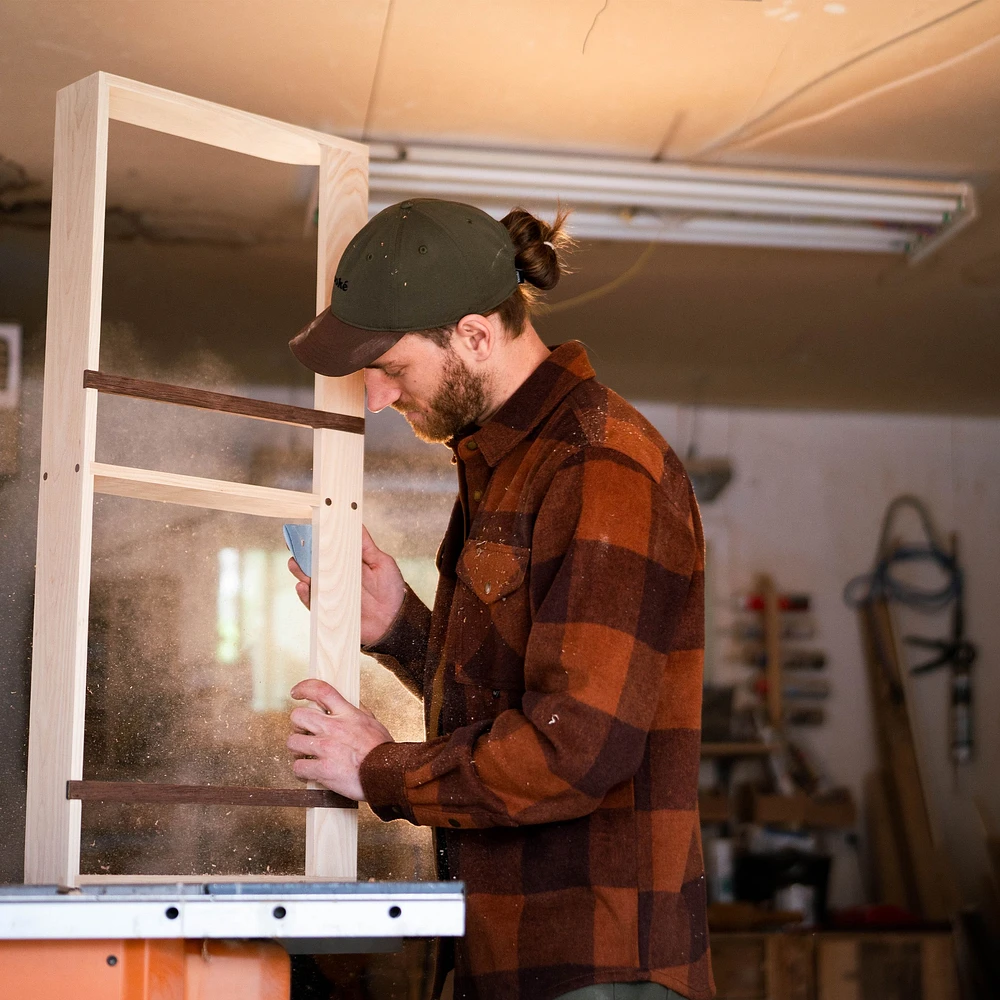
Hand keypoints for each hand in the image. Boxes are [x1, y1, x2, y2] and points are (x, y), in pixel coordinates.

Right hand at [287, 525, 404, 646]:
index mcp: (348, 563)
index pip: (328, 549)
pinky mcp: (329, 612)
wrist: (395, 621)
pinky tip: (303, 586)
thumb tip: (355, 522)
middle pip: (314, 564)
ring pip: (310, 581)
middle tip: (294, 545)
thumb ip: (366, 545)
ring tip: (295, 564)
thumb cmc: (392, 590)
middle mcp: (337, 578)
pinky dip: (306, 595)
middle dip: (302, 555)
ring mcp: (332, 594)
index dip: (316, 540)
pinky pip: (312, 603)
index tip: (307, 529)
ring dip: (300, 573)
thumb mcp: (382, 562)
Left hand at [287, 679, 392, 801]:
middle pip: (298, 716)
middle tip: (302, 732)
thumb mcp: (372, 722)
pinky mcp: (322, 770)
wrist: (387, 774)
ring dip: (297, 749)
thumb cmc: (382, 751)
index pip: (321, 690)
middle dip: (297, 725)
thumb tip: (349, 702)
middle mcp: (333, 728)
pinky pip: (298, 767)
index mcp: (347, 714)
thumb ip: (357, 711)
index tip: (297, 693)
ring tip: (305, 754)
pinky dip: (301, 771)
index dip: (304, 688)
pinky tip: (309, 771)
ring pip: (292, 742)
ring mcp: (326, 749)